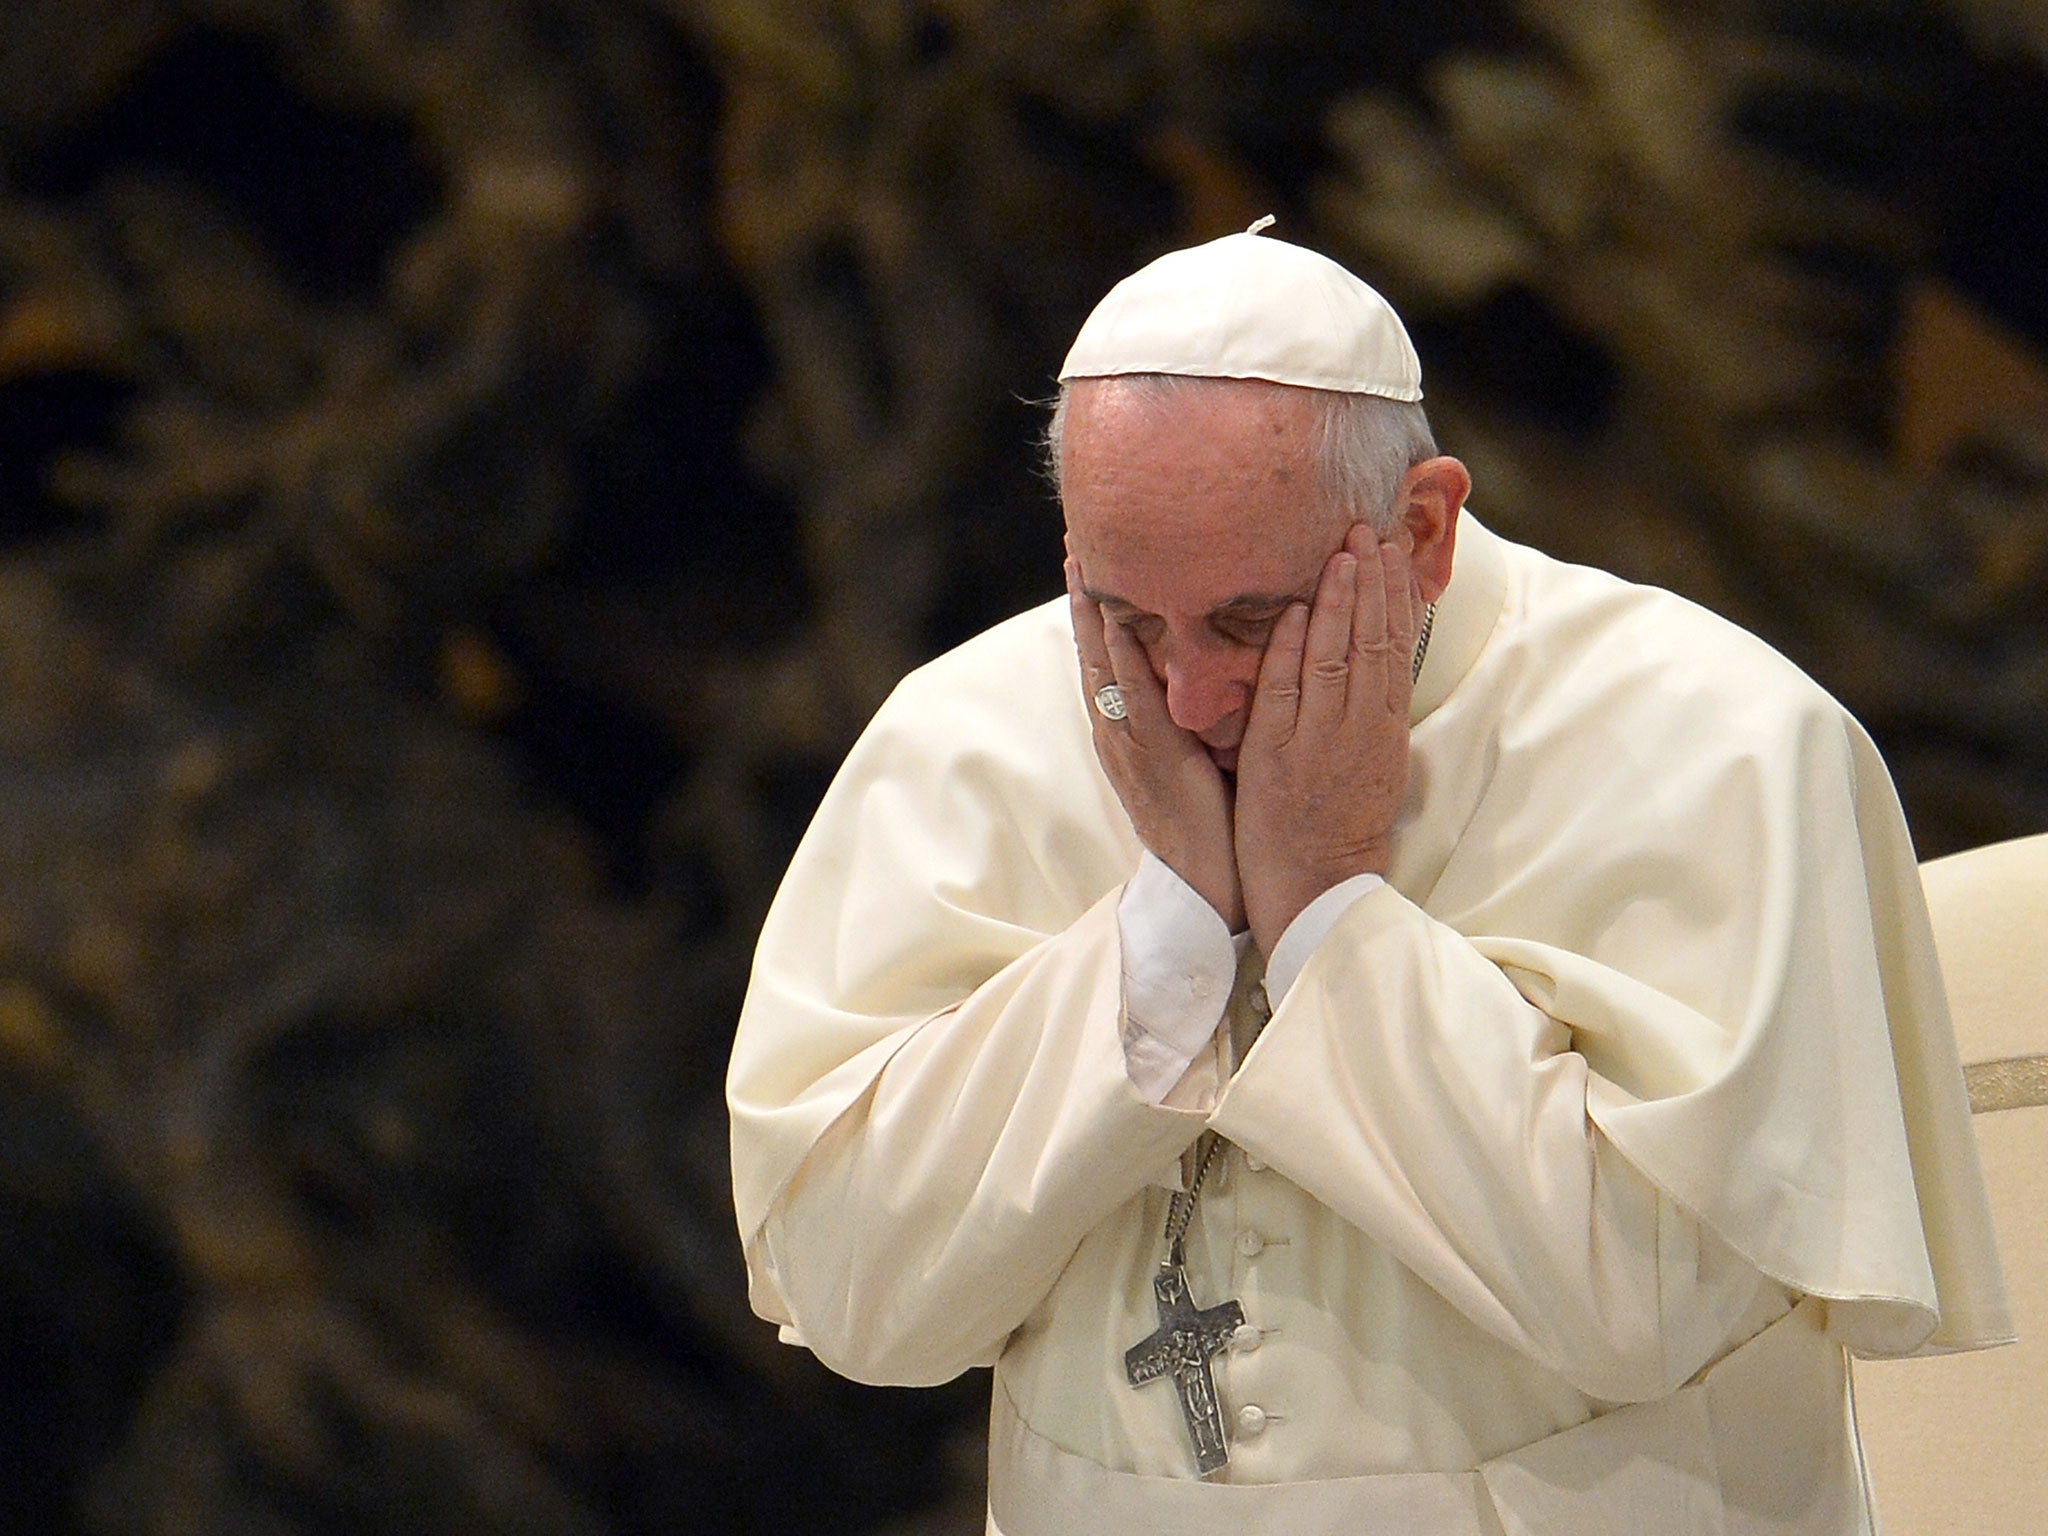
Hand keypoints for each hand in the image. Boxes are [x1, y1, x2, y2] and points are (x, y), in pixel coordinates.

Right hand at [1067, 559, 1244, 929]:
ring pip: (1102, 667)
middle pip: (1092, 652)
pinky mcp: (1151, 756)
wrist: (1204, 884)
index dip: (1094, 610)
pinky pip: (1132, 697)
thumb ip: (1187, 713)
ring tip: (1081, 566)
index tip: (1088, 562)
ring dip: (1091, 615)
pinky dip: (1123, 657)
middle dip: (1083, 599)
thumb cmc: (1208, 821)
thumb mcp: (1191, 754)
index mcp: (1126, 730)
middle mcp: (1117, 731)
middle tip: (1074, 543)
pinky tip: (1117, 623)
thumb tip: (1199, 669)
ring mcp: (1128, 743)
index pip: (1105, 658)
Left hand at [1234, 525, 1417, 955]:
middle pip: (1372, 641)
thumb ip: (1373, 712)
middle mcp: (1359, 727)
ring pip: (1334, 656)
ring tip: (1341, 552)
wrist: (1317, 886)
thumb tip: (1379, 663)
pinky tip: (1290, 611)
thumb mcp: (1374, 763)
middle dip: (1371, 582)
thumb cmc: (1342, 826)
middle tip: (1368, 528)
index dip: (1394, 597)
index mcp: (1385, 728)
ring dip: (1337, 601)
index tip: (1391, 552)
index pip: (1396, 648)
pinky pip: (1284, 692)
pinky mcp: (1277, 755)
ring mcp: (1319, 739)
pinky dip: (1288, 650)